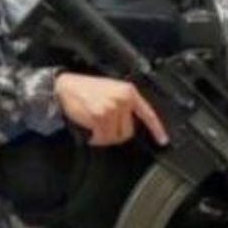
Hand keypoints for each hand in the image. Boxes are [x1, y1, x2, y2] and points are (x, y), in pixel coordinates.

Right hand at [53, 73, 169, 146]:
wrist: (65, 87)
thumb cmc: (85, 89)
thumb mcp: (111, 91)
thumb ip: (124, 104)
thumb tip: (129, 123)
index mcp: (128, 92)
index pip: (148, 114)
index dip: (157, 129)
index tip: (162, 140)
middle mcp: (123, 99)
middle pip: (127, 132)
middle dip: (115, 134)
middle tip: (103, 127)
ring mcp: (112, 108)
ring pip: (114, 136)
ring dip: (103, 136)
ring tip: (94, 125)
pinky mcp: (100, 116)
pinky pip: (101, 137)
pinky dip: (94, 138)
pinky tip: (89, 128)